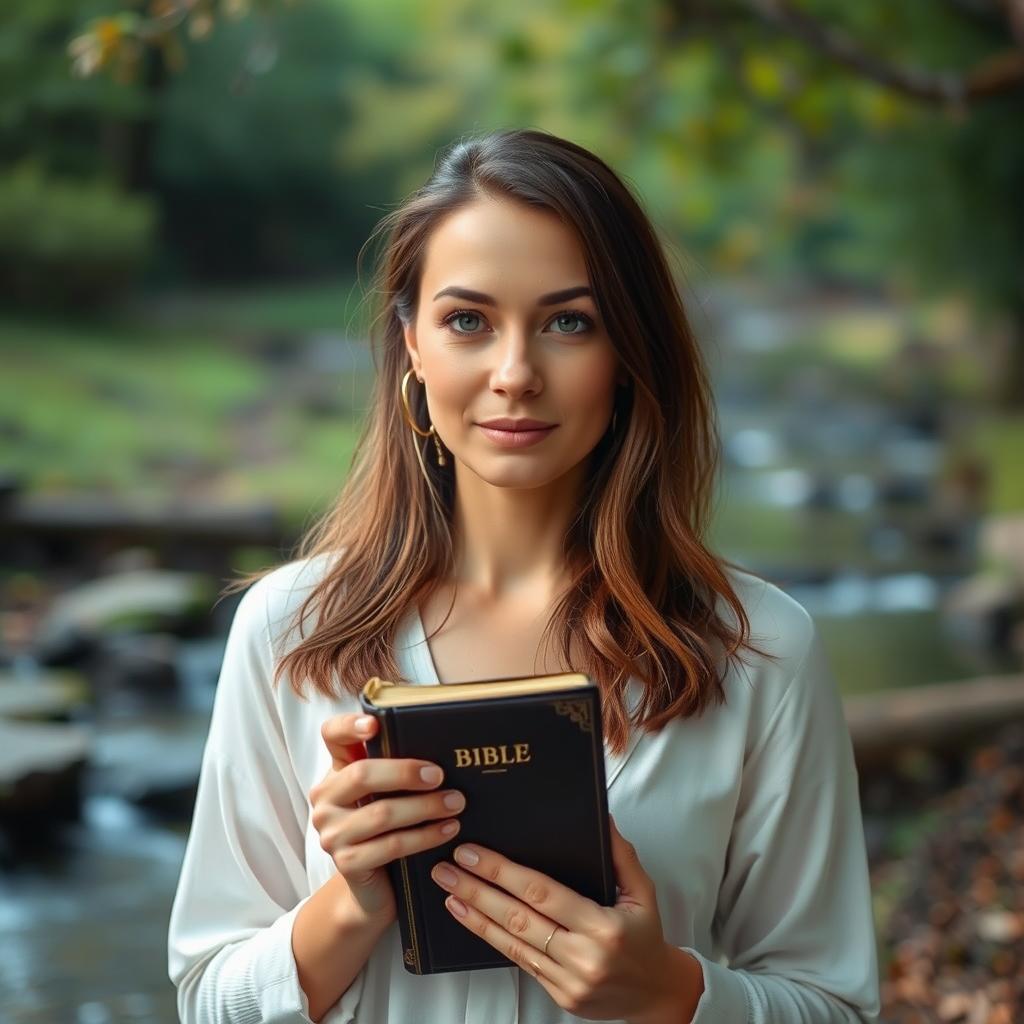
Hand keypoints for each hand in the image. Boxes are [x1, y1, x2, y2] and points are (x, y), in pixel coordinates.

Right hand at [309, 712, 466, 922]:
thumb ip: (397, 770)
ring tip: (456, 803)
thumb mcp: (388, 793)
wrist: (375, 885)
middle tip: (440, 776)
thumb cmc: (388, 828)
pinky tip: (448, 829)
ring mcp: (332, 832)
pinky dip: (425, 836)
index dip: (350, 726)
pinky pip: (391, 845)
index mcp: (337, 771)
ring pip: (381, 813)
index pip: (333, 735)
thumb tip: (443, 747)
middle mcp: (326, 799)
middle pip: (362, 774)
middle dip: (405, 773)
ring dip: (425, 807)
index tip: (376, 724)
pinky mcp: (346, 863)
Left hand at [428, 814, 696, 1022]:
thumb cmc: (646, 937)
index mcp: (603, 927)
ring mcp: (568, 981)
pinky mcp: (558, 996)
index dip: (503, 873)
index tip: (474, 854)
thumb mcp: (644, 892)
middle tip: (448, 868)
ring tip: (450, 891)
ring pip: (512, 944)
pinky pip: (520, 963)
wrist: (656, 995)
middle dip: (478, 890)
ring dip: (475, 916)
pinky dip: (492, 940)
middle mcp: (583, 957)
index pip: (542, 894)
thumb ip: (620, 855)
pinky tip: (472, 920)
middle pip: (519, 919)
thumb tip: (602, 818)